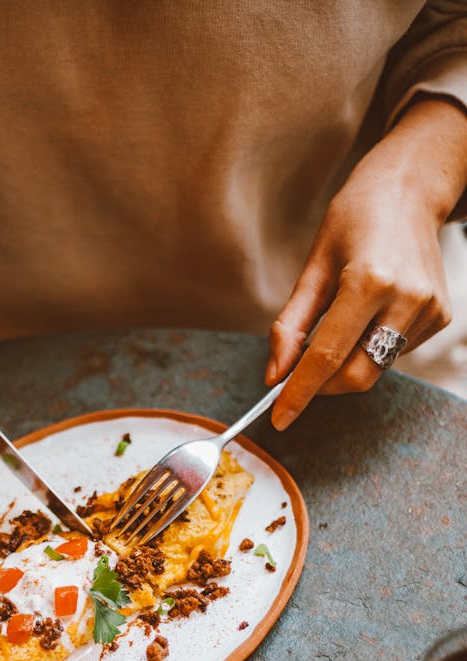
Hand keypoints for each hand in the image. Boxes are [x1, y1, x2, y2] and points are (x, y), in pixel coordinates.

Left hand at [265, 98, 466, 428]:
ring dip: (344, 365)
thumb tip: (274, 375)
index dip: (299, 392)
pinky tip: (368, 313)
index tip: (279, 417)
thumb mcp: (313, 266)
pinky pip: (393, 353)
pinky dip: (368, 348)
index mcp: (369, 280)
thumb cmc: (354, 219)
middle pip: (356, 376)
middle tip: (296, 376)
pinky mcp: (440, 316)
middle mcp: (406, 298)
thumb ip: (291, 325)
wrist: (411, 188)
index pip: (326, 356)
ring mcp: (429, 309)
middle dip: (321, 387)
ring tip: (335, 325)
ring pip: (375, 368)